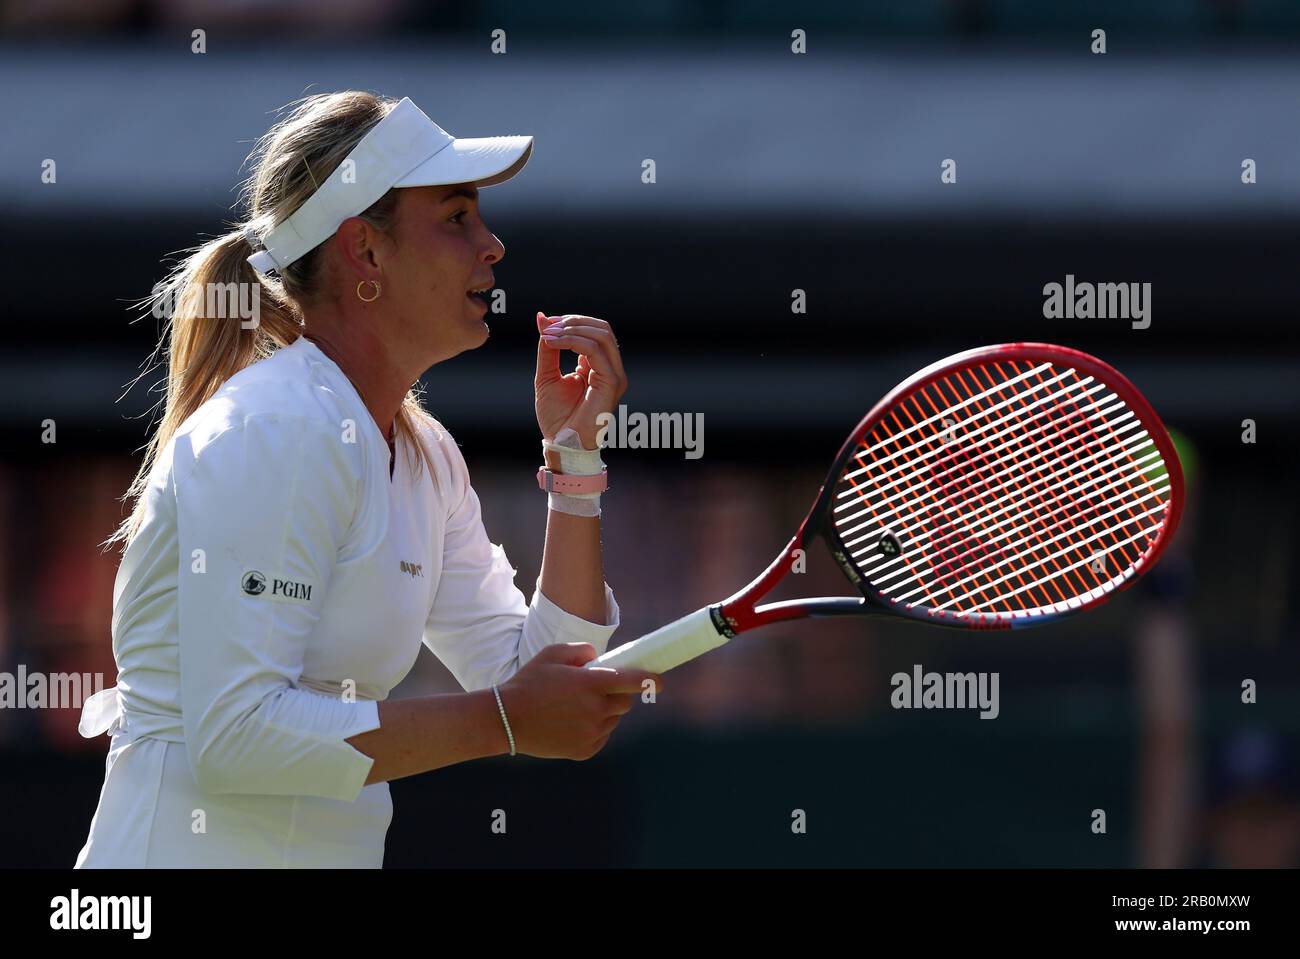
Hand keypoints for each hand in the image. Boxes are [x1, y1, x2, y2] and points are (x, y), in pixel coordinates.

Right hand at [497, 643, 661, 759]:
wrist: (506, 720)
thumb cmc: (529, 682)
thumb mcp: (552, 654)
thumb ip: (581, 651)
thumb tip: (599, 658)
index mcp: (591, 684)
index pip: (632, 682)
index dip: (650, 680)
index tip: (660, 681)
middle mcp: (595, 710)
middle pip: (625, 703)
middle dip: (619, 695)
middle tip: (598, 690)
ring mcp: (591, 733)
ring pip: (612, 720)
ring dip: (605, 711)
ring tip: (576, 707)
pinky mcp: (585, 750)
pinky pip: (601, 736)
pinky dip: (594, 728)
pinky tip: (571, 722)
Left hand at [534, 312, 627, 448]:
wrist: (561, 443)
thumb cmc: (557, 417)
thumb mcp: (547, 375)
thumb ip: (548, 348)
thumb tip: (542, 317)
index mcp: (599, 367)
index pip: (594, 331)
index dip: (571, 321)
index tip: (545, 323)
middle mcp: (611, 369)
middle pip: (602, 328)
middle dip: (573, 321)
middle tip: (547, 327)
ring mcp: (614, 375)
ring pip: (602, 335)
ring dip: (572, 329)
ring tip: (549, 335)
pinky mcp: (611, 383)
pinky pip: (595, 351)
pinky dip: (572, 342)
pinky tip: (553, 344)